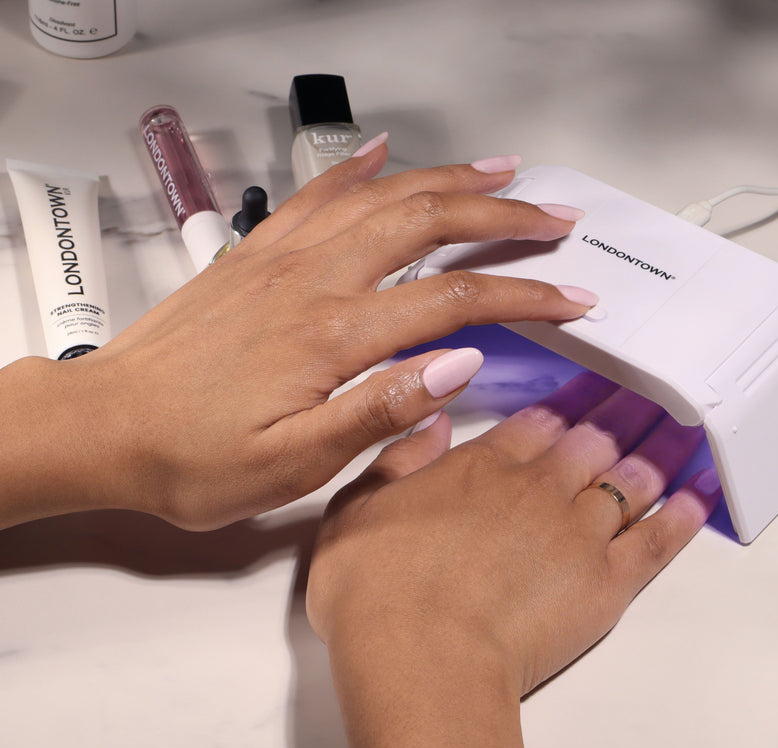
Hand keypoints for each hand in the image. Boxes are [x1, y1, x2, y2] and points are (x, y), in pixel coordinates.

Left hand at [0, 142, 594, 530]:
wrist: (106, 427)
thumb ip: (377, 412)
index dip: (523, 294)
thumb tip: (457, 368)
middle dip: (501, 214)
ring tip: (498, 168)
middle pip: (426, 226)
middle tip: (554, 216)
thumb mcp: (292, 465)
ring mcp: (280, 261)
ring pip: (379, 198)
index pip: (452, 299)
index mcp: (330, 336)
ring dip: (445, 179)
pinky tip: (381, 153)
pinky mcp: (254, 257)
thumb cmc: (192, 457)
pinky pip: (314, 196)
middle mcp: (310, 282)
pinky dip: (356, 170)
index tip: (571, 296)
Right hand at [306, 372, 721, 747]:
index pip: (538, 422)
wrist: (418, 655)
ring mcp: (576, 531)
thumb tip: (431, 425)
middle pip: (591, 440)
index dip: (563, 407)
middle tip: (637, 404)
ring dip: (651, 457)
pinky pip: (657, 539)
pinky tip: (692, 502)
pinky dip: (680, 517)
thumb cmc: (376, 591)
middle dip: (614, 419)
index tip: (579, 398)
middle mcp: (535, 487)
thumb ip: (396, 459)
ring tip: (670, 441)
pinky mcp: (605, 582)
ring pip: (629, 480)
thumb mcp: (355, 508)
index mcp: (481, 465)